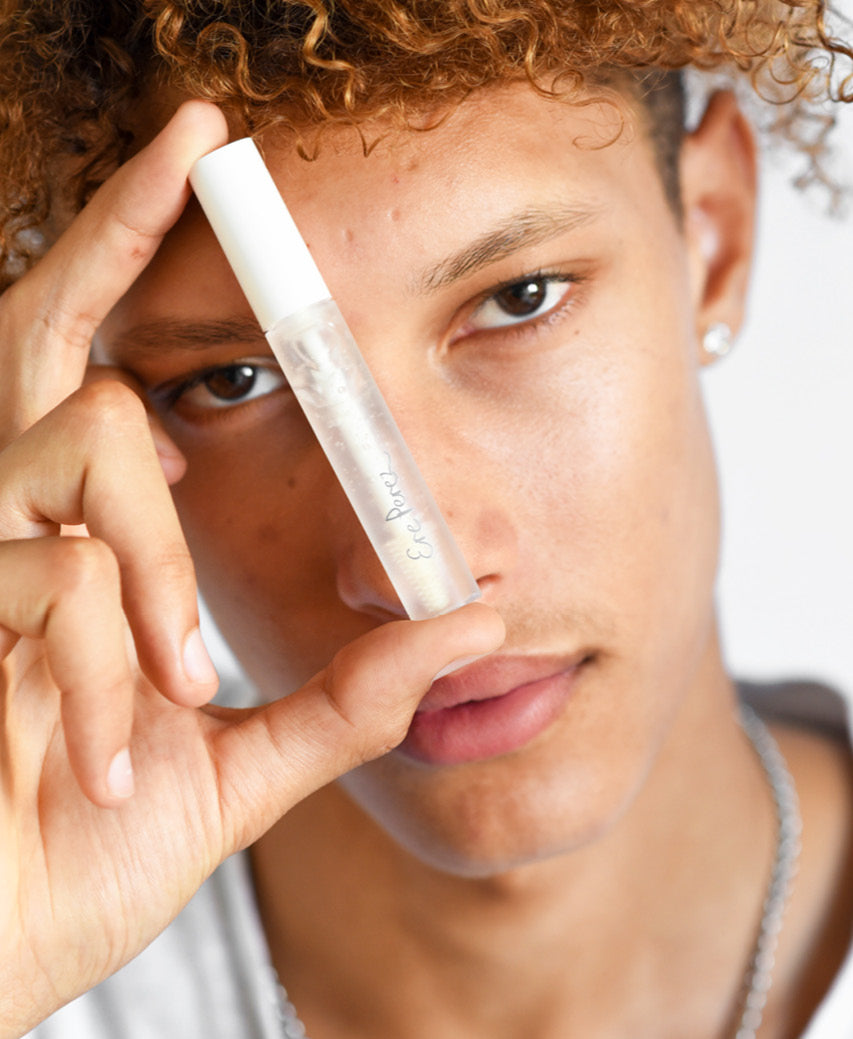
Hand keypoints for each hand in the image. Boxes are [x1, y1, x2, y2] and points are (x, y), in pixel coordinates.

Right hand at [0, 101, 503, 1036]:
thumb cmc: (80, 854)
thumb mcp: (236, 767)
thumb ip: (344, 697)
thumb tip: (470, 624)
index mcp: (71, 547)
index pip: (87, 363)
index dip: (125, 242)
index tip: (198, 148)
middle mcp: (1, 522)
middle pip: (46, 323)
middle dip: (118, 217)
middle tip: (202, 129)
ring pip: (85, 444)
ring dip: (156, 574)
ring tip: (169, 700)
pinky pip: (56, 580)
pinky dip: (109, 680)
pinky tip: (97, 757)